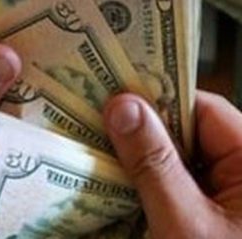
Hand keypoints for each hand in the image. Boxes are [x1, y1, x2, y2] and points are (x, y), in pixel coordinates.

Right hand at [104, 91, 241, 237]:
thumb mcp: (184, 222)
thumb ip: (153, 164)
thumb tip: (123, 108)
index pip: (204, 109)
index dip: (155, 101)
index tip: (109, 99)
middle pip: (189, 135)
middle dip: (141, 134)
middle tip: (92, 129)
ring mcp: (232, 199)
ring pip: (180, 163)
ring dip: (142, 165)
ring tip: (97, 160)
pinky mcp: (217, 219)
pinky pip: (180, 190)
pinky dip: (151, 189)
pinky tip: (118, 192)